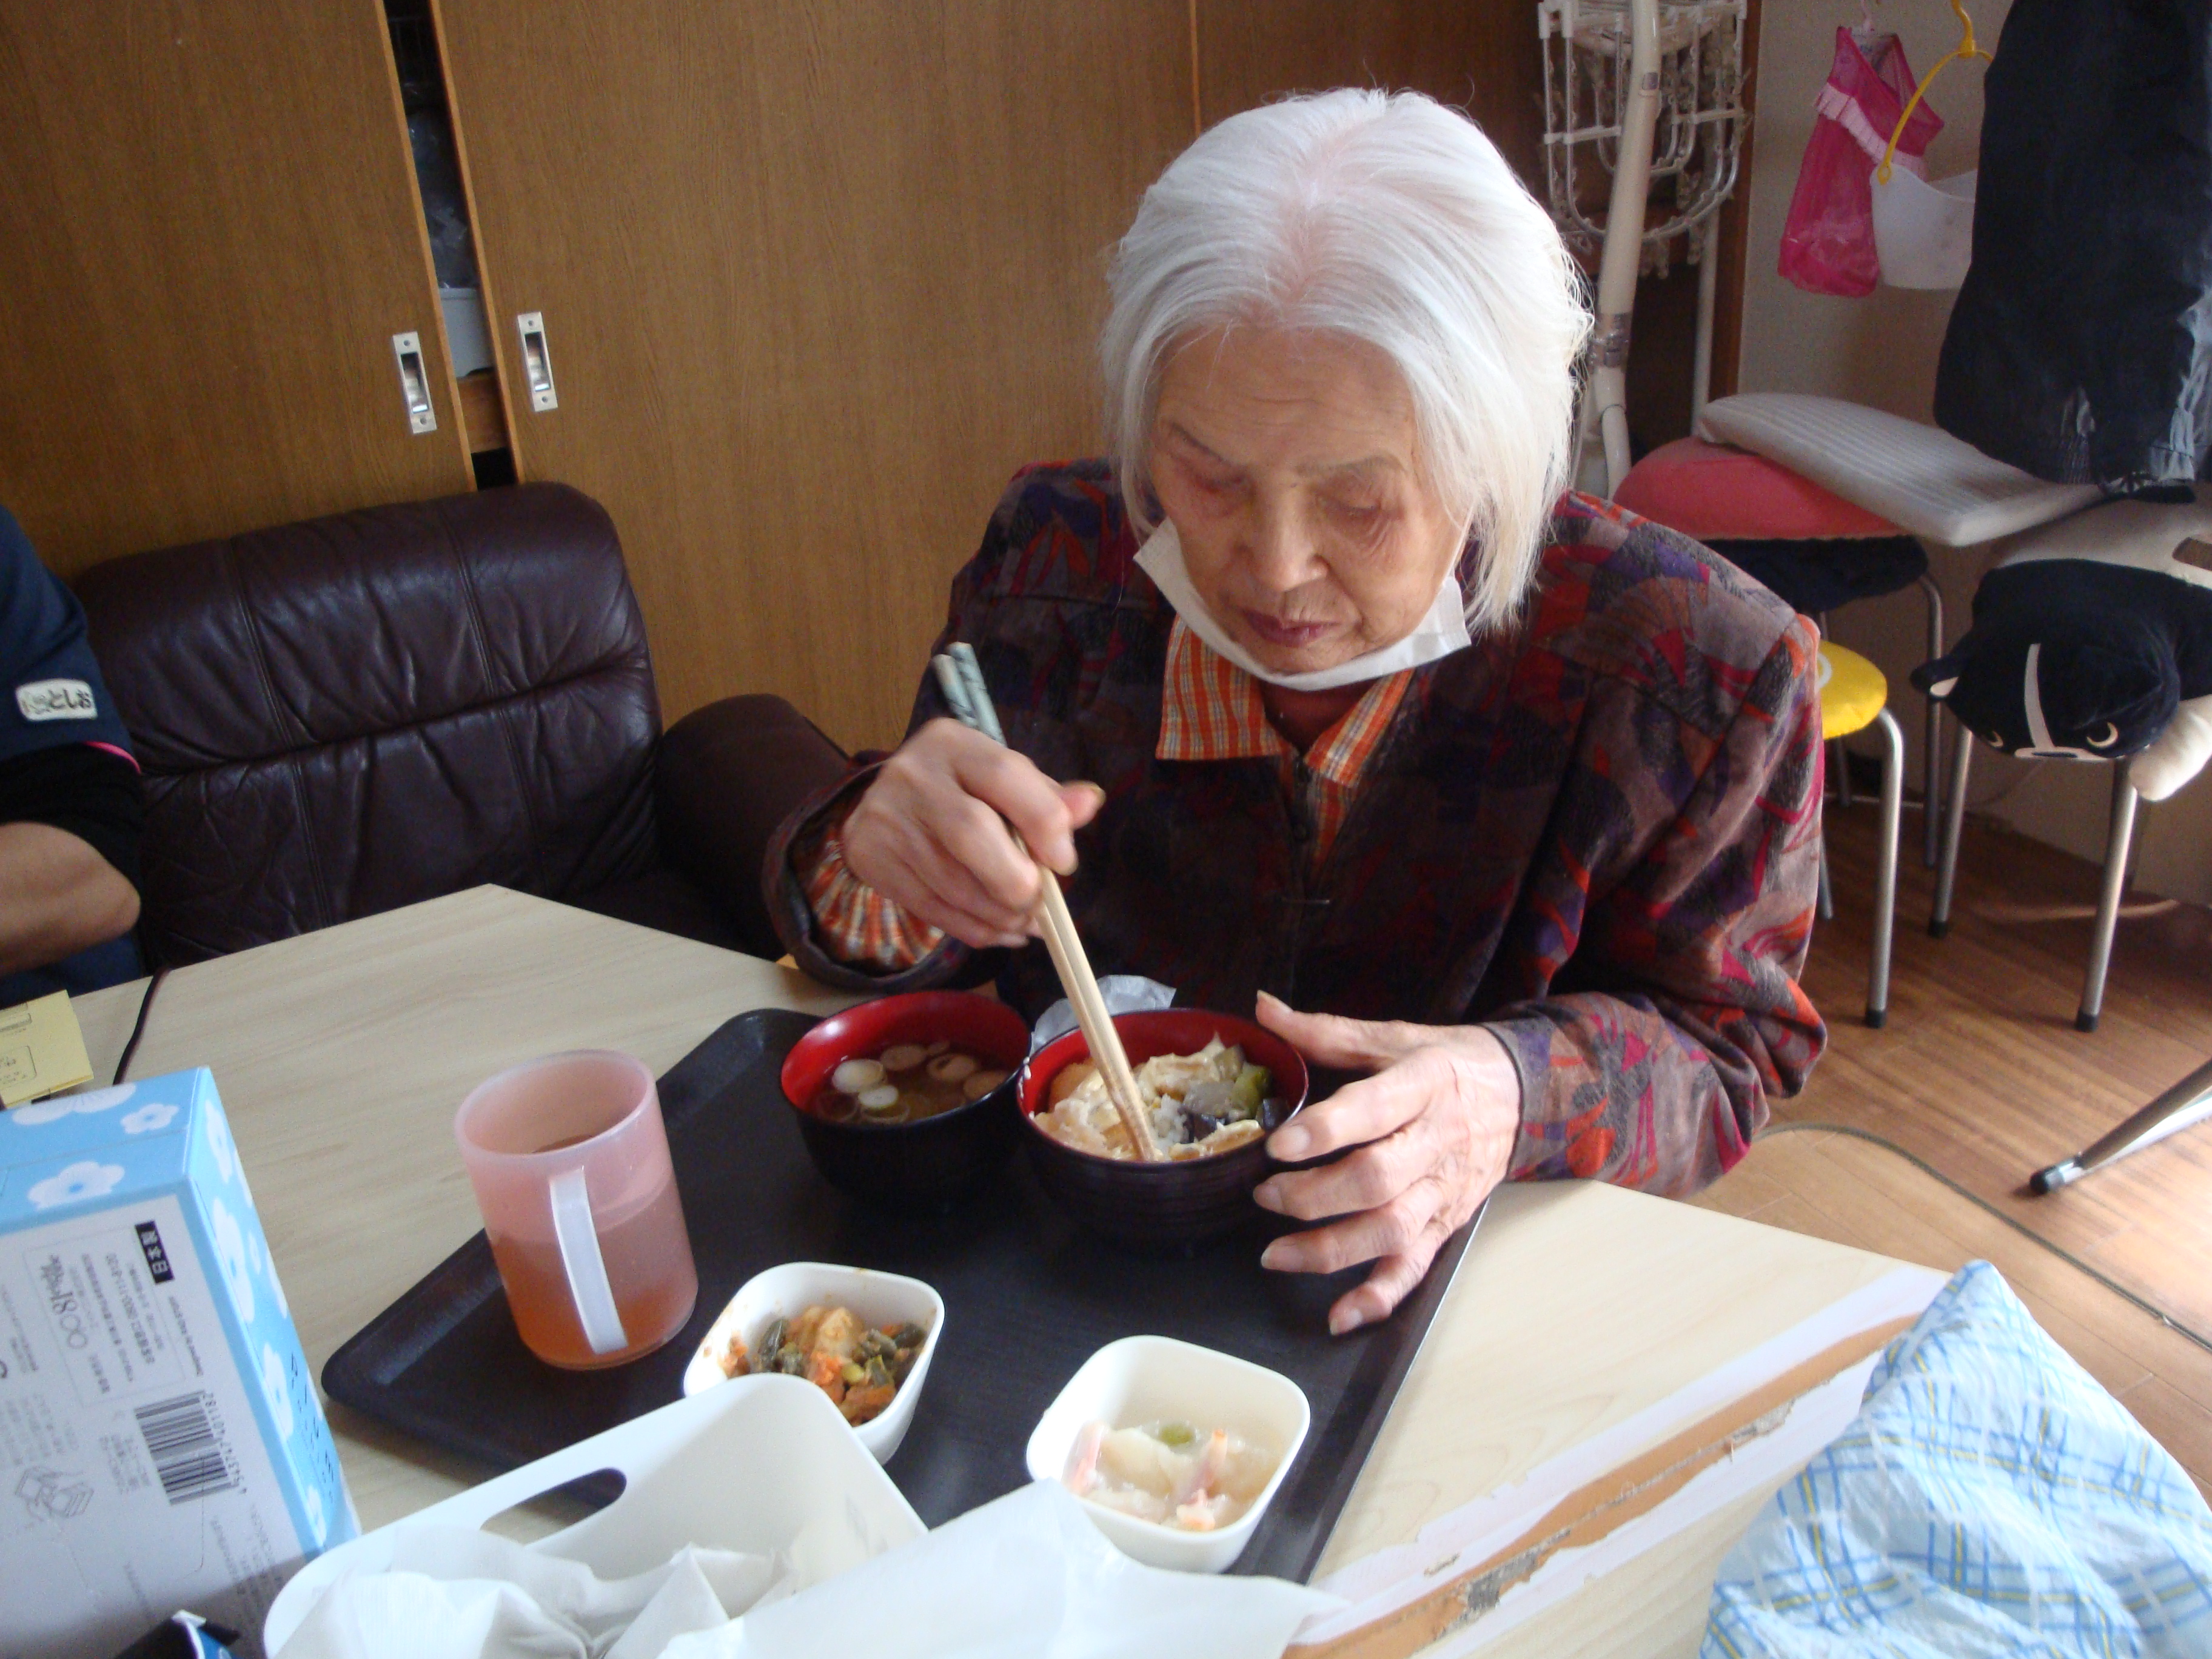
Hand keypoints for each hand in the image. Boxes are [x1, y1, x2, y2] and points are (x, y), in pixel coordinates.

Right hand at [841, 718, 1105, 949]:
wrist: (881, 803)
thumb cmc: (959, 789)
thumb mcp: (1002, 779)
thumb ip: (1046, 797)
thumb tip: (1089, 804)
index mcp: (954, 744)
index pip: (1004, 776)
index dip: (1044, 823)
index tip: (1063, 861)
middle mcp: (914, 776)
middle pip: (972, 834)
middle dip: (1017, 882)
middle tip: (1040, 901)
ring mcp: (888, 820)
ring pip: (953, 884)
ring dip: (1001, 915)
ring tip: (1024, 920)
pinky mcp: (873, 860)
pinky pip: (934, 910)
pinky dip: (977, 930)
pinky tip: (1000, 930)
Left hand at [1252, 992, 1519, 1334]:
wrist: (1521, 1093)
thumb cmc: (1447, 1064)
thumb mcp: (1393, 1037)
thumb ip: (1325, 1031)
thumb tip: (1263, 1008)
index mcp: (1423, 1085)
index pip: (1374, 1111)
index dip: (1326, 1130)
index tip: (1278, 1145)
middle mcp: (1437, 1141)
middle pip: (1378, 1180)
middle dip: (1315, 1196)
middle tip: (1264, 1196)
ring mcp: (1444, 1190)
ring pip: (1392, 1230)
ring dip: (1331, 1251)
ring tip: (1276, 1255)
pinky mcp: (1447, 1224)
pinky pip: (1416, 1267)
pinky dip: (1380, 1297)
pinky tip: (1340, 1315)